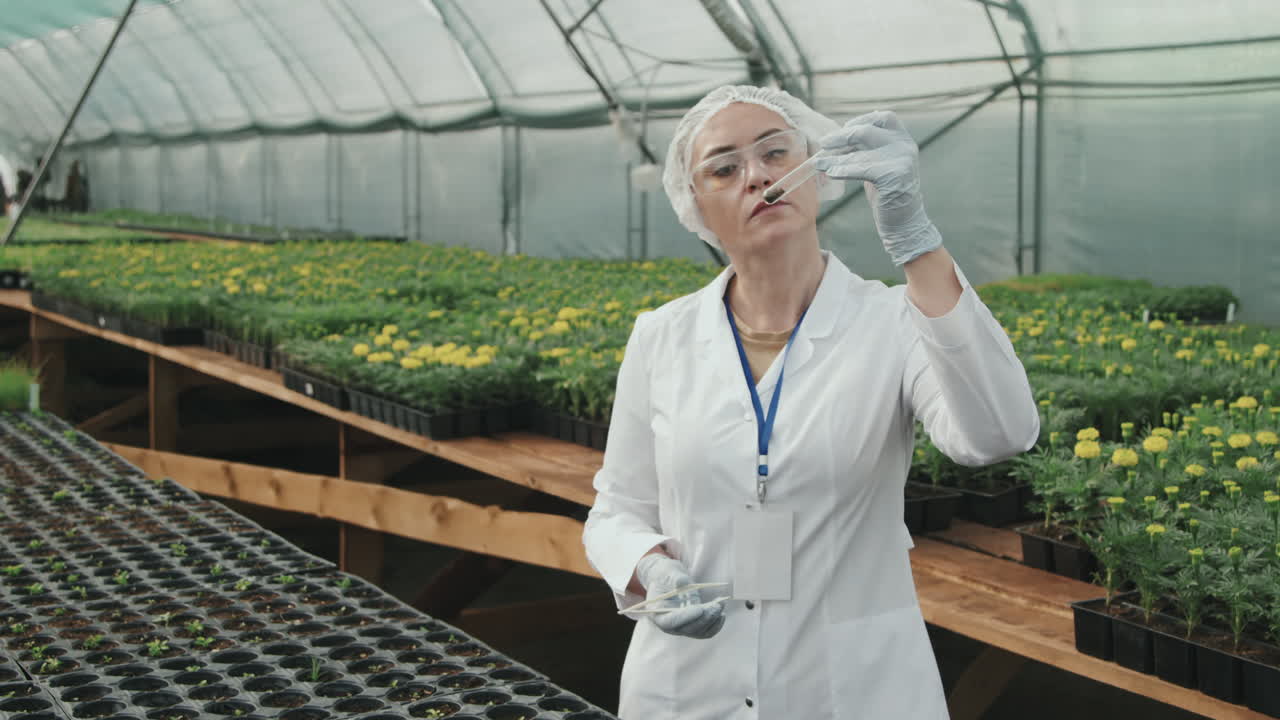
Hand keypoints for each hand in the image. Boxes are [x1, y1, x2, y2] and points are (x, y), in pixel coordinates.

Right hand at [634, 554, 724, 638]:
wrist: (670, 580)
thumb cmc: (667, 575)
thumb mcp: (668, 573)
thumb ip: (675, 578)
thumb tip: (682, 583)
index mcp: (657, 613)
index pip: (670, 622)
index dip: (685, 617)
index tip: (700, 608)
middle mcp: (669, 625)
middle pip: (687, 629)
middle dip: (704, 618)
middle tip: (716, 605)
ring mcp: (681, 628)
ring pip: (699, 632)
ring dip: (712, 620)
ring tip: (721, 604)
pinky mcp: (692, 626)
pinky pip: (705, 632)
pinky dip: (715, 625)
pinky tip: (722, 613)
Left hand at [813, 110, 942, 265]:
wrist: (904, 222)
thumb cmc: (888, 193)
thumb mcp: (879, 163)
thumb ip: (867, 148)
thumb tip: (838, 136)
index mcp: (903, 139)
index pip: (883, 117)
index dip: (861, 120)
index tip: (842, 128)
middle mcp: (905, 146)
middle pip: (866, 132)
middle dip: (841, 137)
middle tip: (823, 144)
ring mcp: (902, 160)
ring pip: (860, 153)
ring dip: (835, 157)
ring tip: (818, 163)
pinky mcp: (894, 177)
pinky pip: (863, 169)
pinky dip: (844, 170)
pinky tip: (831, 173)